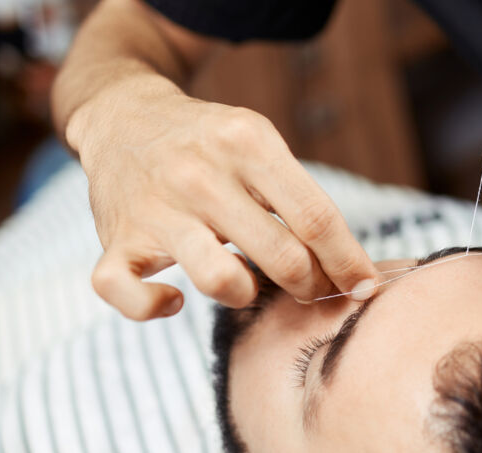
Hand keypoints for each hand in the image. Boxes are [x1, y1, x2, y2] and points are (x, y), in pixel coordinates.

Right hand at [70, 88, 377, 319]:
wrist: (123, 116)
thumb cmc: (211, 146)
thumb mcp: (260, 143)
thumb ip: (300, 198)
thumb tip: (355, 271)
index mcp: (247, 143)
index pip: (316, 217)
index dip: (349, 262)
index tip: (365, 288)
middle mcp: (201, 174)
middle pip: (282, 256)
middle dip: (311, 286)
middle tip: (312, 289)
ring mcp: (156, 208)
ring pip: (219, 279)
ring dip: (247, 296)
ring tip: (248, 284)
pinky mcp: (116, 238)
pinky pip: (126, 293)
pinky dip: (154, 307)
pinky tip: (175, 300)